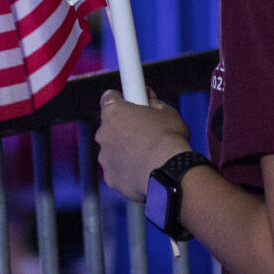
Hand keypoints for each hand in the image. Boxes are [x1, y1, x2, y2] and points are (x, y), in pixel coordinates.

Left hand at [96, 87, 191, 202]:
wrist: (170, 171)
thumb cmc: (169, 138)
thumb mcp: (168, 113)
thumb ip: (154, 103)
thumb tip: (149, 96)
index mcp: (114, 112)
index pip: (109, 98)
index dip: (121, 100)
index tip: (131, 105)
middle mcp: (103, 133)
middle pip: (110, 127)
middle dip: (124, 128)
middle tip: (145, 133)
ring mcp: (104, 157)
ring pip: (112, 150)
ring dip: (125, 151)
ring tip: (148, 155)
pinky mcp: (110, 178)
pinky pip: (117, 171)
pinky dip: (127, 171)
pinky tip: (144, 171)